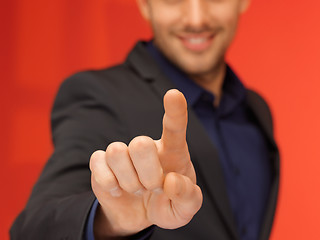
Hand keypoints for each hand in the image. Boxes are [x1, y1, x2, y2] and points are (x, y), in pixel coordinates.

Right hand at [89, 89, 202, 237]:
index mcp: (172, 152)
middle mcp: (147, 146)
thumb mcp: (185, 209)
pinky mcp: (101, 162)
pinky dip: (109, 184)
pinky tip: (117, 190)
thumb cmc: (166, 204)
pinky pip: (98, 163)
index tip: (173, 94)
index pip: (174, 127)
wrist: (139, 215)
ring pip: (117, 152)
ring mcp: (123, 152)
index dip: (174, 111)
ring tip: (137, 189)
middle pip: (141, 143)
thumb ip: (188, 198)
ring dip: (129, 181)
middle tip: (154, 187)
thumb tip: (170, 181)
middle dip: (148, 175)